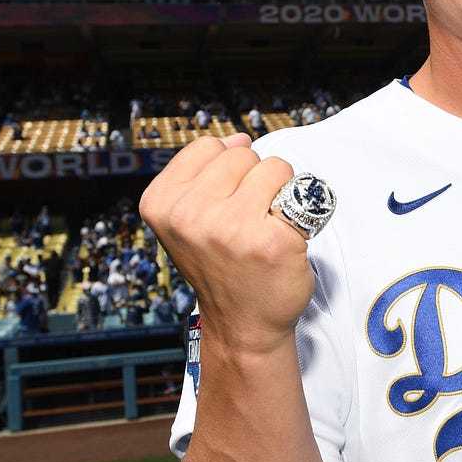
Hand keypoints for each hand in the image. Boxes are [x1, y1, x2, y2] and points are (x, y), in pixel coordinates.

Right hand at [140, 134, 313, 355]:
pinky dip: (300, 214)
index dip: (226, 172)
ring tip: (264, 228)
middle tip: (246, 222)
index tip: (222, 205)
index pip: (207, 147)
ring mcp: (231, 228)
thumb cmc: (221, 268)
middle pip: (242, 154)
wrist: (243, 324)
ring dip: (278, 193)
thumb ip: (204, 174)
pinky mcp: (272, 240)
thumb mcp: (188, 219)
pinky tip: (283, 242)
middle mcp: (190, 215)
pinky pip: (299, 192)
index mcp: (161, 204)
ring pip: (273, 167)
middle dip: (252, 180)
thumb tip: (238, 137)